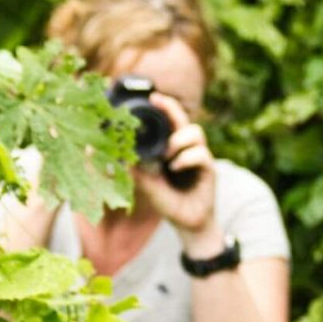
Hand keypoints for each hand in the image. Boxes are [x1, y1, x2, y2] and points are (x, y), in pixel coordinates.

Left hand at [134, 93, 224, 256]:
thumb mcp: (146, 183)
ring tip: (167, 154)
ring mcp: (200, 158)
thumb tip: (113, 156)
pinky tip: (175, 167)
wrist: (188, 223)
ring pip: (196, 133)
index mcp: (174, 149)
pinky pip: (200, 154)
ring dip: (179, 140)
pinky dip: (186, 158)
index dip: (165, 108)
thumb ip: (134, 169)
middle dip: (172, 109)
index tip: (152, 97)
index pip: (172, 122)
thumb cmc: (168, 202)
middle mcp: (188, 150)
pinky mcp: (209, 169)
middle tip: (158, 102)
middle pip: (185, 121)